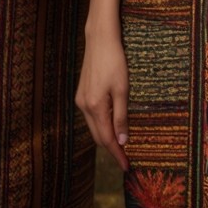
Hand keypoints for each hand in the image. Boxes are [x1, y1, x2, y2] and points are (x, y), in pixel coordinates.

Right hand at [76, 27, 129, 170]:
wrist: (99, 40)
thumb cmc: (114, 62)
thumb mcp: (123, 89)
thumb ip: (121, 116)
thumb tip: (122, 140)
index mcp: (95, 107)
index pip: (107, 139)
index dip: (117, 154)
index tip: (126, 166)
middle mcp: (84, 106)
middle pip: (98, 136)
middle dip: (112, 148)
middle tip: (127, 158)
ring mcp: (81, 100)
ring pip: (94, 127)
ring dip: (106, 137)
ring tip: (122, 144)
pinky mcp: (81, 94)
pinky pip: (92, 117)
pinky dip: (101, 125)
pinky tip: (111, 125)